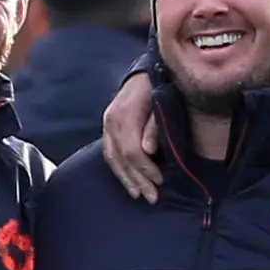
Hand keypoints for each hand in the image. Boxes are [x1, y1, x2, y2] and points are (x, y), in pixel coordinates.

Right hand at [102, 73, 162, 203]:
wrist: (147, 72)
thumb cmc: (159, 87)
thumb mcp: (162, 103)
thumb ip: (155, 126)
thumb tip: (148, 150)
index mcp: (124, 115)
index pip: (132, 150)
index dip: (145, 168)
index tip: (159, 181)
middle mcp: (111, 121)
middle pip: (122, 158)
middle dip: (138, 179)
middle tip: (152, 197)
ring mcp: (106, 125)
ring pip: (113, 159)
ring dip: (127, 179)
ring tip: (139, 194)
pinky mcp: (107, 128)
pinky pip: (110, 154)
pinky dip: (120, 170)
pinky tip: (129, 182)